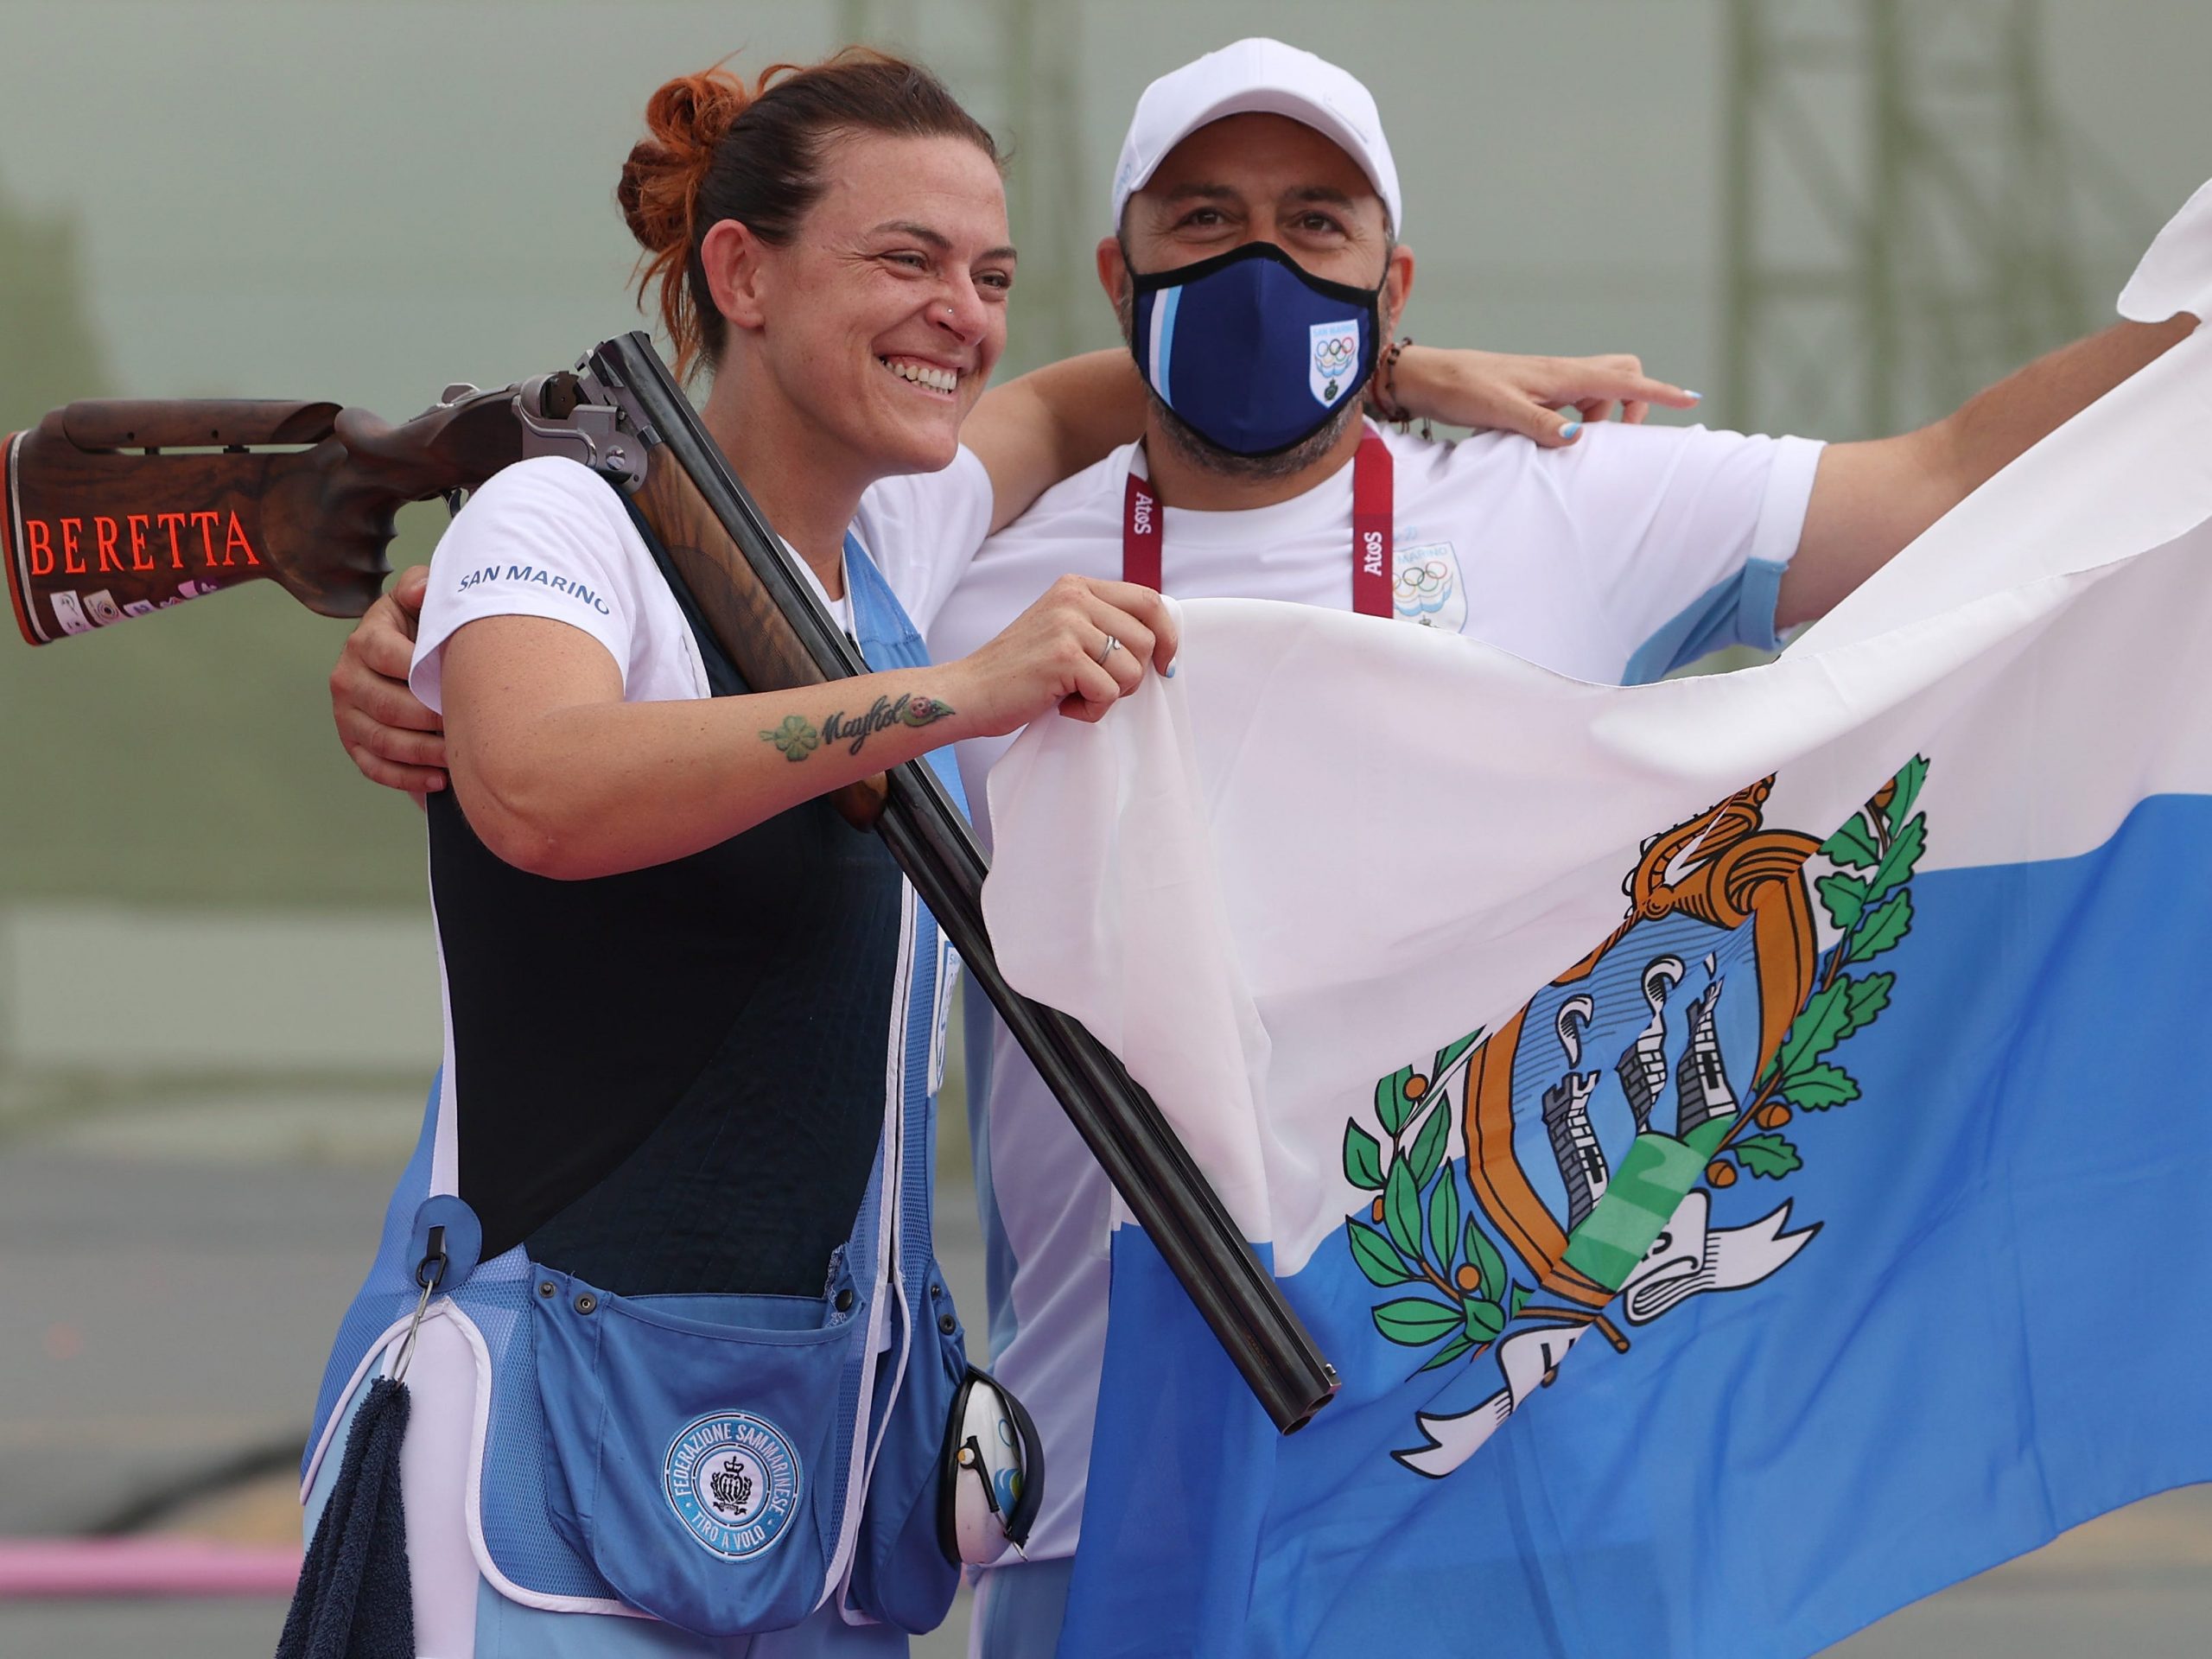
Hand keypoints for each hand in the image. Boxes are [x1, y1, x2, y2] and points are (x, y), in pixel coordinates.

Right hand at [330, 563, 447, 793]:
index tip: (455, 682)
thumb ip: (420, 588)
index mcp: (364, 641)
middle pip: (385, 705)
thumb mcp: (422, 601)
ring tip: (457, 757)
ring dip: (423, 752)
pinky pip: (375, 768)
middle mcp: (347, 677)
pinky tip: (439, 780)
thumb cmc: (425, 629)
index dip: (421, 671)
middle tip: (464, 726)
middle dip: (427, 720)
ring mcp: (347, 714)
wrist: (413, 661)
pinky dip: (407, 778)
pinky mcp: (354, 743)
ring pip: (382, 740)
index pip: (387, 656)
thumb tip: (419, 591)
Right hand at [947, 574, 1179, 733]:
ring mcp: (1068, 625)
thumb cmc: (1019, 671)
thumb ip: (1102, 624)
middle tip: (1095, 686)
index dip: (1167, 635)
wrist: (970, 692)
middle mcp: (1074, 598)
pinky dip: (1090, 711)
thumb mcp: (1063, 630)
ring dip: (1109, 695)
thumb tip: (1159, 642)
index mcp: (1077, 587)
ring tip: (1073, 694)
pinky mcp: (1064, 657)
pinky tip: (1062, 705)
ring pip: (1132, 669)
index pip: (1148, 600)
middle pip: (1146, 639)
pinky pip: (1109, 693)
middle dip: (1132, 675)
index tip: (1165, 664)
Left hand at [1388, 347, 1700, 446]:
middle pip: (1621, 374)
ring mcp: (1549, 381)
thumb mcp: (1501, 411)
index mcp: (1560, 375)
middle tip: (1615, 438)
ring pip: (1598, 389)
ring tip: (1570, 444)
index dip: (1659, 392)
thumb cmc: (1462, 390)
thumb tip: (1580, 438)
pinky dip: (1578, 419)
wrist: (1428, 378)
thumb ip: (1541, 425)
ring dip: (1600, 416)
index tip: (1691, 400)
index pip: (1623, 380)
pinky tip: (1553, 439)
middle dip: (1633, 403)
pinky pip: (1574, 401)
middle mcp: (1561, 373)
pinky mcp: (1535, 390)